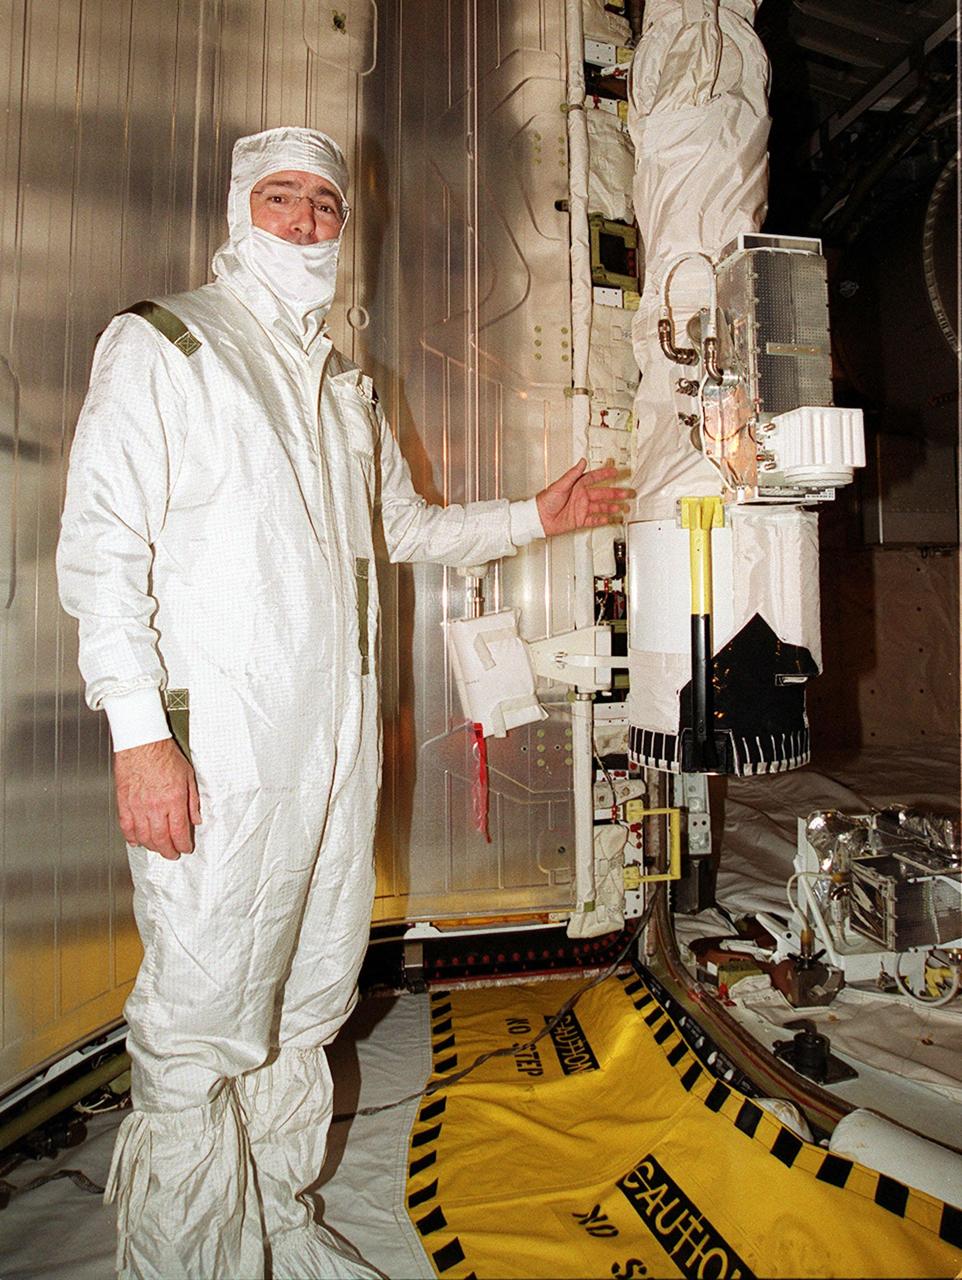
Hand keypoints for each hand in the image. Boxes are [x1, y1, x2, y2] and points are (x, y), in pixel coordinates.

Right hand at [114, 738, 201, 859]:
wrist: (142, 742)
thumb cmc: (165, 755)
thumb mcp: (189, 776)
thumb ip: (193, 801)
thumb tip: (196, 819)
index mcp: (174, 800)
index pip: (179, 832)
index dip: (183, 844)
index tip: (186, 848)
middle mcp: (155, 806)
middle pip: (161, 839)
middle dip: (168, 851)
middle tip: (173, 854)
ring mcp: (138, 806)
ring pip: (144, 837)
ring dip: (152, 846)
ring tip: (158, 848)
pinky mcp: (124, 802)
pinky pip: (127, 827)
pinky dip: (131, 837)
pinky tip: (136, 841)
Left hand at [536, 458, 633, 536]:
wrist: (539, 518)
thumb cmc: (545, 500)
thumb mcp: (559, 485)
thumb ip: (573, 474)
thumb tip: (582, 461)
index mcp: (577, 486)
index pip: (595, 478)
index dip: (605, 474)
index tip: (615, 471)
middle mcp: (581, 496)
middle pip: (603, 493)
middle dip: (616, 493)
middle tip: (627, 492)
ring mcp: (582, 508)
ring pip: (601, 507)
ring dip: (613, 507)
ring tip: (623, 507)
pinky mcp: (579, 520)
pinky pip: (594, 520)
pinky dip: (603, 519)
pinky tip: (611, 518)